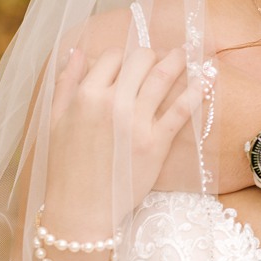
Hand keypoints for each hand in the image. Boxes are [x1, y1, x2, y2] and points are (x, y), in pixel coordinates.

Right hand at [43, 41, 201, 233]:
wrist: (82, 208)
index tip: (131, 64)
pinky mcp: (156, 143)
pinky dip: (195, 90)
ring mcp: (136, 122)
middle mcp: (112, 103)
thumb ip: (65, 83)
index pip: (112, 56)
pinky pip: (180, 110)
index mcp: (86, 95)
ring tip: (187, 54)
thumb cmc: (66, 166)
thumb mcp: (55, 120)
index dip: (123, 57)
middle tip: (160, 59)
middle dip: (150, 56)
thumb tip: (77, 51)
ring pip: (162, 77)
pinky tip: (206, 79)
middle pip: (140, 60)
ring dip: (177, 60)